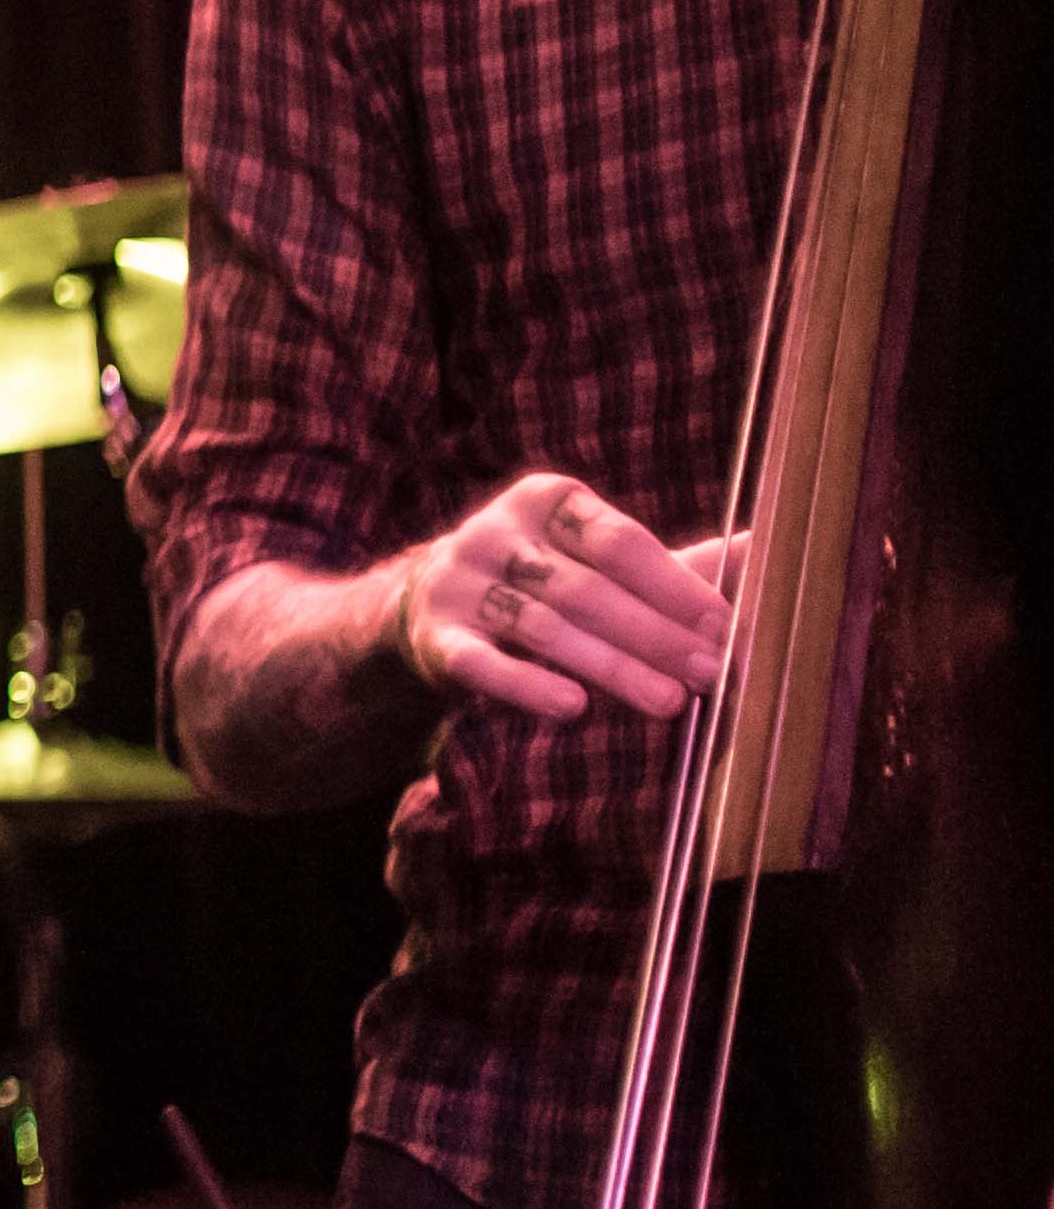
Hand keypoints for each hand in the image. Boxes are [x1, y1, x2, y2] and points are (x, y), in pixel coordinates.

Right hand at [393, 474, 733, 723]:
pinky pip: (482, 663)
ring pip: (542, 628)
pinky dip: (527, 685)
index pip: (618, 541)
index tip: (725, 627)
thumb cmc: (548, 581)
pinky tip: (573, 707)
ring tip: (670, 702)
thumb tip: (773, 543)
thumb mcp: (602, 561)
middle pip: (585, 589)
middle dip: (655, 635)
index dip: (675, 586)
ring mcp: (459, 584)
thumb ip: (680, 560)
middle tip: (711, 673)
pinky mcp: (435, 638)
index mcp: (544, 500)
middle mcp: (493, 532)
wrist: (434, 608)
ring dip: (612, 668)